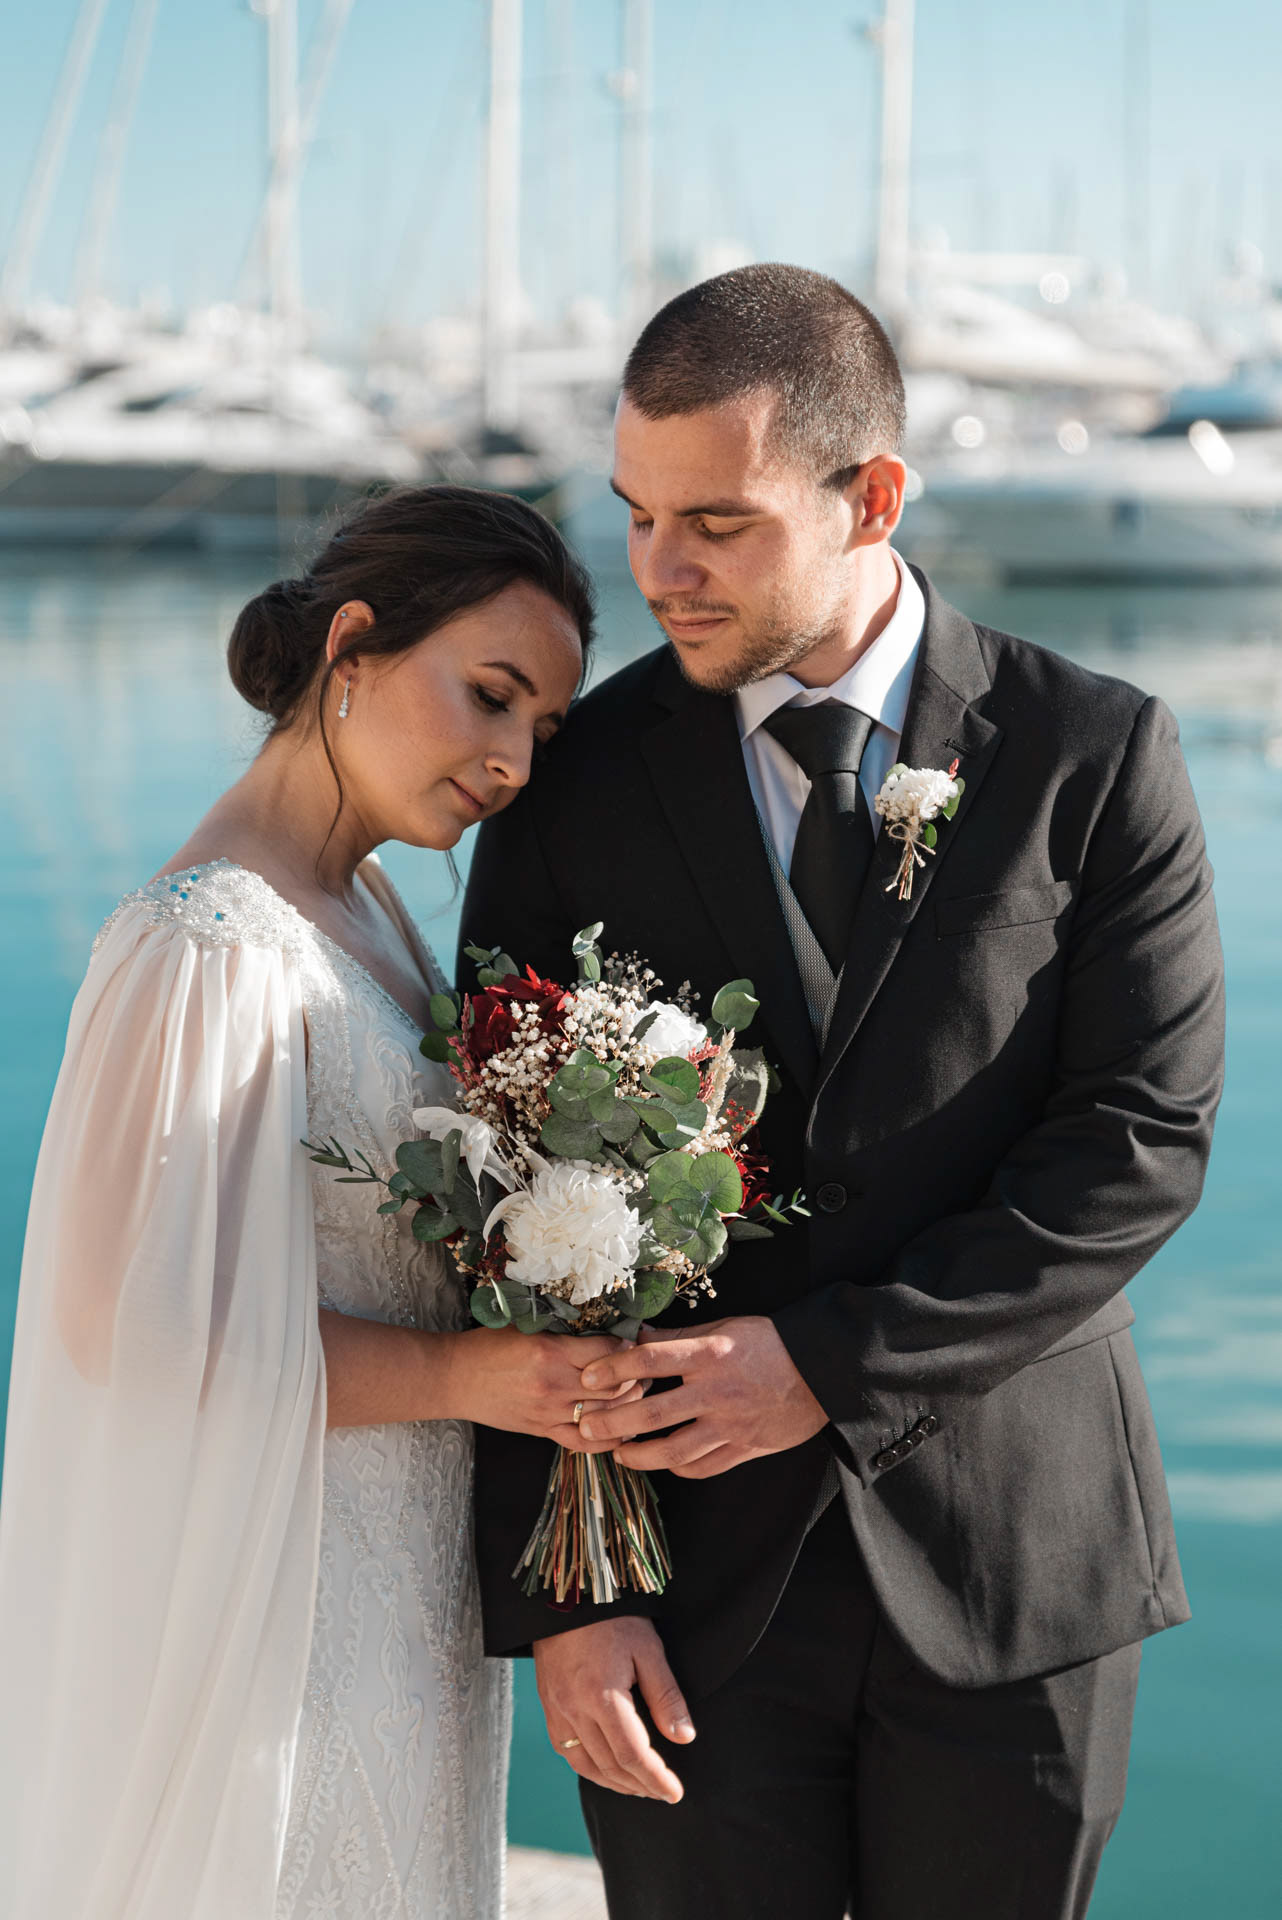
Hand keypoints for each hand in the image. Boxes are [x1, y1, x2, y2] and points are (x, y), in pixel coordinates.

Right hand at [446, 1327, 642, 1449]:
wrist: (454, 1378)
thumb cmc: (488, 1346)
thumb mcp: (526, 1327)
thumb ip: (564, 1333)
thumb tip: (604, 1330)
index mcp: (551, 1352)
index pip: (608, 1352)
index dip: (628, 1347)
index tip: (636, 1342)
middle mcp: (554, 1385)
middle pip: (614, 1387)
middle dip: (637, 1378)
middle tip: (647, 1370)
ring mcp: (549, 1412)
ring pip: (605, 1416)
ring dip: (628, 1406)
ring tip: (637, 1395)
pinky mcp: (542, 1432)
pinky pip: (584, 1442)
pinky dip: (607, 1438)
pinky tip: (620, 1429)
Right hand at [535, 1617, 694, 1800]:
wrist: (568, 1595)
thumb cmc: (612, 1616)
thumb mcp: (648, 1649)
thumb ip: (666, 1696)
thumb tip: (684, 1737)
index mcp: (602, 1695)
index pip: (633, 1754)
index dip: (656, 1778)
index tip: (675, 1792)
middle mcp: (575, 1709)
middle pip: (610, 1766)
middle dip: (640, 1785)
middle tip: (663, 1791)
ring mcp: (557, 1709)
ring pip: (586, 1765)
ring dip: (615, 1783)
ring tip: (639, 1787)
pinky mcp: (548, 1705)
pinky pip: (566, 1750)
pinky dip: (589, 1768)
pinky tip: (605, 1769)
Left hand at [578, 1315, 827, 1476]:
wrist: (823, 1371)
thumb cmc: (771, 1343)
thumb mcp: (725, 1327)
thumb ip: (679, 1336)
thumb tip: (637, 1337)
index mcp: (709, 1354)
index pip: (650, 1361)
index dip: (613, 1369)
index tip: (588, 1379)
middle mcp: (716, 1392)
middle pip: (651, 1413)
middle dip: (612, 1423)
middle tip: (586, 1427)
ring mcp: (731, 1425)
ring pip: (673, 1451)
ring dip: (639, 1455)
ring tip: (620, 1453)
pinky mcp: (745, 1448)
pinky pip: (703, 1467)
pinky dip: (678, 1468)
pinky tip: (664, 1462)